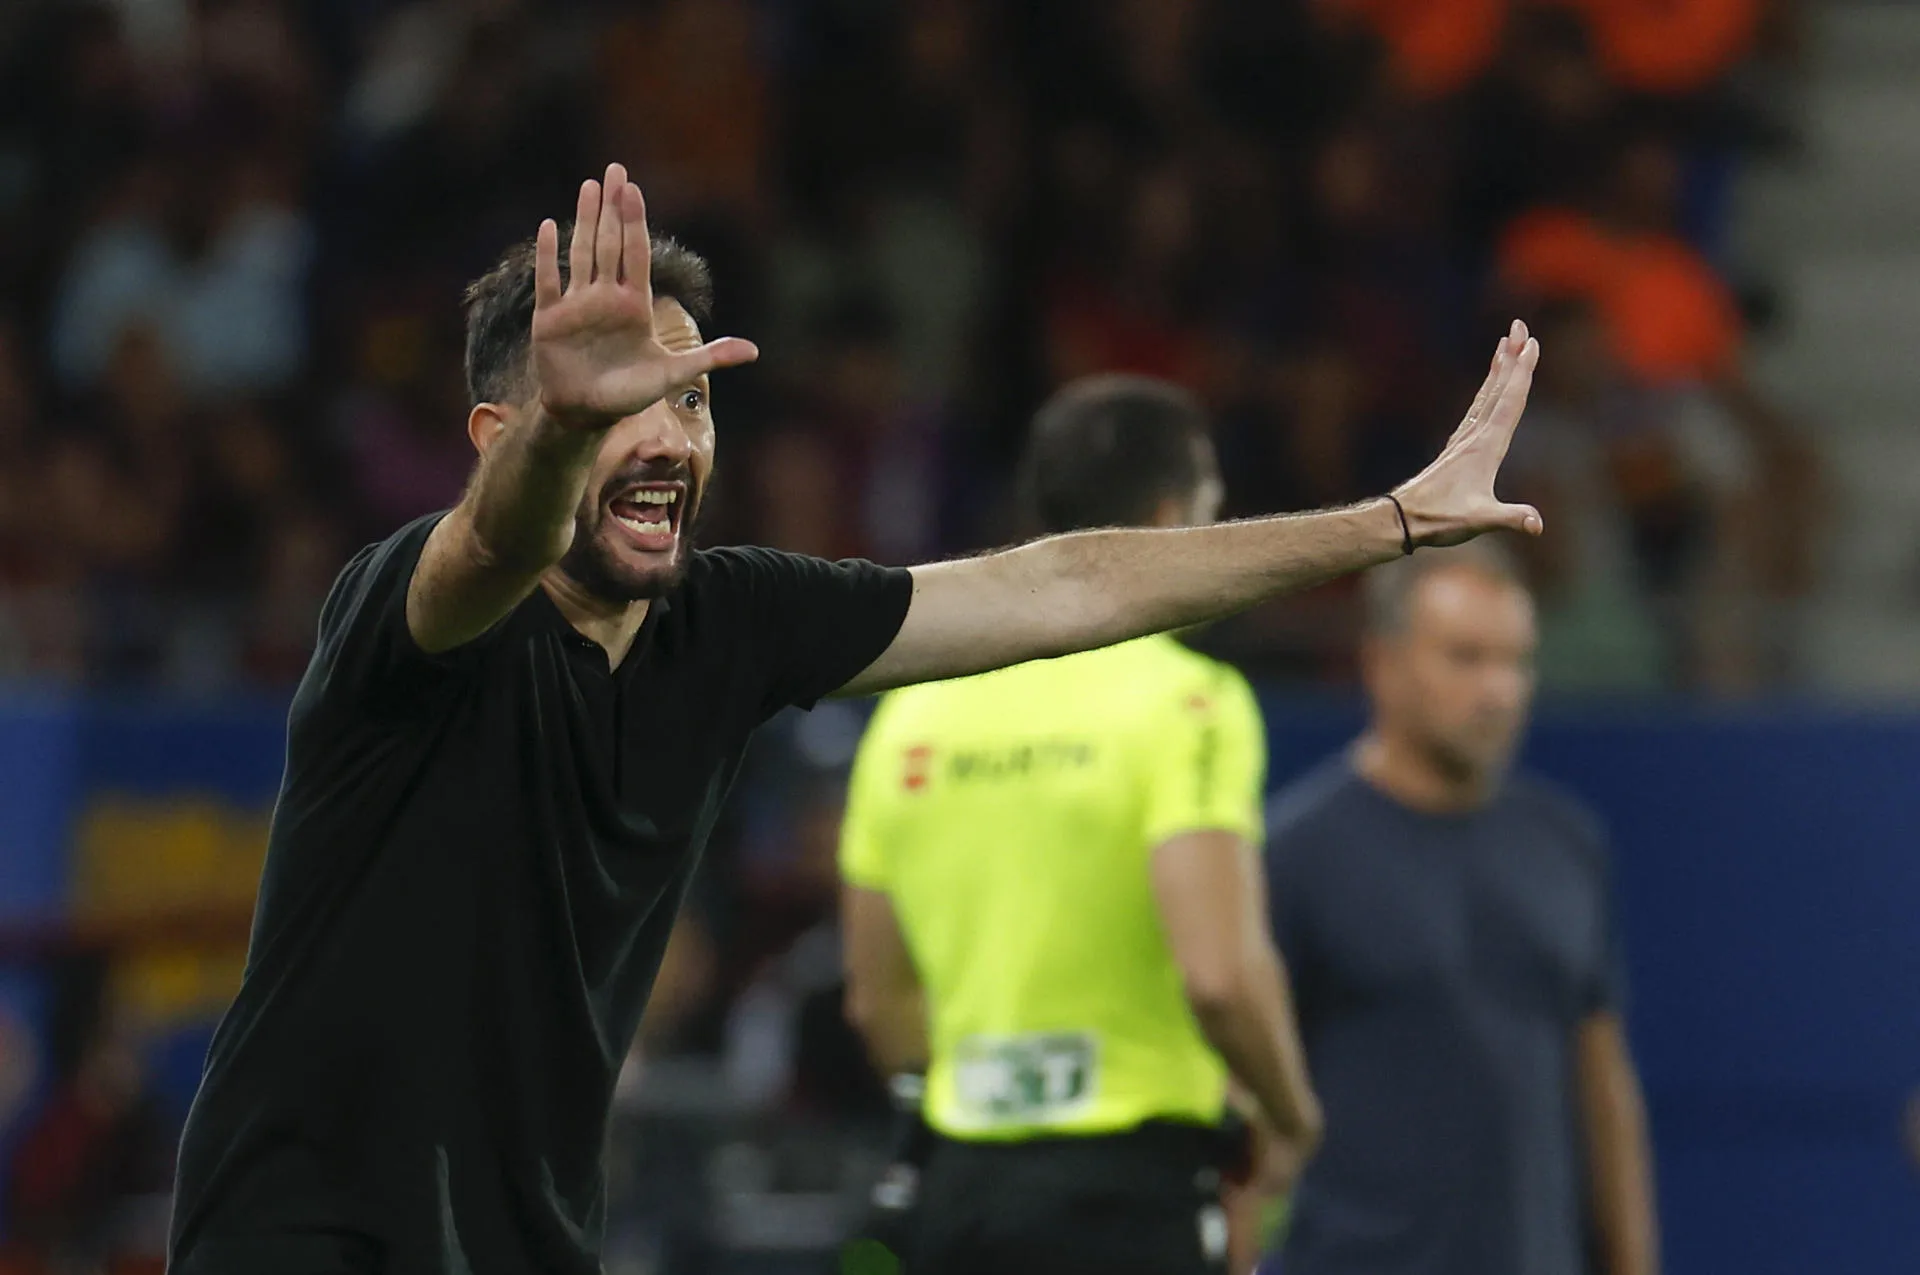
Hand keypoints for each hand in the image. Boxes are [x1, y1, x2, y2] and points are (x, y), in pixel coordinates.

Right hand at [531, 163, 757, 428]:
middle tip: (615, 170)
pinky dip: (548, 256)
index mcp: (635, 304)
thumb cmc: (630, 394)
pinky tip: (549, 227)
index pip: (636, 254)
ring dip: (585, 220)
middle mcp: (606, 297)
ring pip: (582, 253)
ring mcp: (577, 304)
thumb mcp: (673, 374)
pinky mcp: (550, 318)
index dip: (635, 222)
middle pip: (610, 243)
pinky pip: (549, 281)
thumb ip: (710, 357)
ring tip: (589, 186)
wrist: (586, 413)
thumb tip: (755, 351)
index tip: (634, 190)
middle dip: (613, 207)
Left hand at [1392, 321, 1544, 546]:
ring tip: (1506, 344)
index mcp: (1485, 447)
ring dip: (1499, 369)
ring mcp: (1464, 441)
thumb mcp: (1478, 520)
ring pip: (1487, 396)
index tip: (1532, 343)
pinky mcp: (1458, 449)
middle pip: (1498, 389)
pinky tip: (1489, 389)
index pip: (1509, 402)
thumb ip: (1510, 519)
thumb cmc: (1439, 519)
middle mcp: (1474, 436)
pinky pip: (1478, 410)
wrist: (1402, 520)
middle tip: (1520, 326)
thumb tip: (1537, 525)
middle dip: (1512, 357)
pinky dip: (1487, 392)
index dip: (1522, 372)